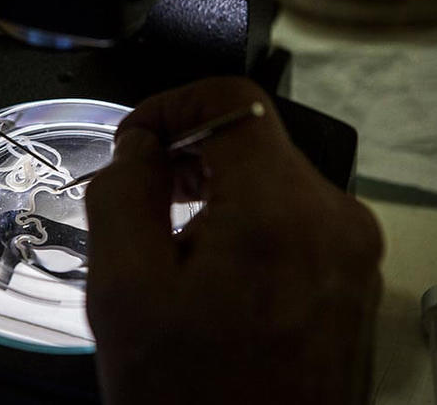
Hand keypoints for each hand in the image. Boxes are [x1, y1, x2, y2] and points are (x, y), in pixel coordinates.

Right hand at [85, 78, 382, 403]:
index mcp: (280, 213)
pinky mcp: (350, 276)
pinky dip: (245, 217)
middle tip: (142, 190)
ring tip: (169, 233)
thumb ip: (122, 194)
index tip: (137, 140)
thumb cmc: (187, 395)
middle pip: (255, 138)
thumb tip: (139, 144)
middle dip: (188, 151)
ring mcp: (351, 251)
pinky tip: (209, 260)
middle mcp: (335, 221)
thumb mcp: (123, 289)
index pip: (232, 100)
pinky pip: (293, 216)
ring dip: (214, 186)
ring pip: (272, 176)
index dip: (172, 104)